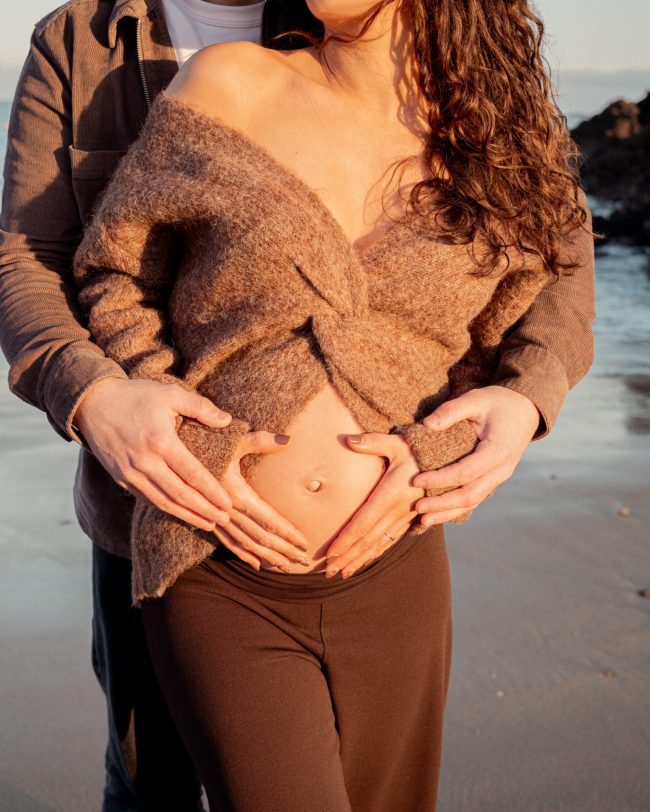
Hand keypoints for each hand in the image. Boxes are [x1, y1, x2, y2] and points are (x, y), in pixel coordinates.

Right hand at [73, 376, 237, 529]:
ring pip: (163, 502)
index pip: (192, 474)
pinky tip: (182, 513)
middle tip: (224, 519)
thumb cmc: (135, 396)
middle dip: (204, 510)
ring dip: (187, 515)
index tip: (228, 503)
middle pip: (180, 494)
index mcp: (160, 441)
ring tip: (208, 523)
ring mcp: (130, 473)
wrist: (92, 403)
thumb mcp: (169, 393)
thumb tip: (227, 420)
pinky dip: (167, 509)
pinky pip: (147, 499)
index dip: (212, 491)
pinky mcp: (121, 478)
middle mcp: (144, 462)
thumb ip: (200, 406)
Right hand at [211, 431, 310, 571]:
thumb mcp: (233, 439)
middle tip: (304, 561)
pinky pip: (227, 543)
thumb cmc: (206, 442)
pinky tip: (257, 565)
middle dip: (283, 550)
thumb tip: (287, 440)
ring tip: (287, 566)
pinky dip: (243, 555)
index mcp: (236, 492)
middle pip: (260, 537)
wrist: (172, 454)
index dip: (287, 532)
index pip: (268, 519)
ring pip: (246, 544)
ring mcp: (217, 517)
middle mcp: (227, 510)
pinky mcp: (209, 519)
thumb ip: (260, 440)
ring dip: (268, 556)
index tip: (304, 543)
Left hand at [323, 433, 423, 579]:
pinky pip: (391, 541)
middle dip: (347, 557)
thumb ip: (372, 442)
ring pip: (379, 544)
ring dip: (360, 560)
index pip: (363, 522)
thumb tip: (347, 439)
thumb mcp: (398, 442)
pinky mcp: (413, 519)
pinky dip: (376, 553)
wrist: (455, 460)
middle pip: (368, 540)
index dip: (345, 540)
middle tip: (328, 572)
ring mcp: (407, 517)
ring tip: (342, 573)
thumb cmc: (422, 448)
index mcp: (391, 493)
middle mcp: (399, 510)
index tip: (329, 553)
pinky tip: (364, 561)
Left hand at [411, 385, 540, 524]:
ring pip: (473, 501)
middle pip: (469, 495)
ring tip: (423, 520)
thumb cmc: (498, 402)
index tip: (415, 480)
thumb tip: (426, 425)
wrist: (526, 409)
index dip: (439, 479)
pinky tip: (438, 513)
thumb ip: (451, 410)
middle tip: (416, 508)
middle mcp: (501, 470)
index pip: (464, 473)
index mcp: (497, 452)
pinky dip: (456, 508)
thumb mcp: (475, 399)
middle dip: (441, 505)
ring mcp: (499, 477)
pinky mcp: (494, 478)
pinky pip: (475, 497)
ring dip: (447, 512)